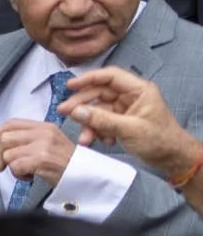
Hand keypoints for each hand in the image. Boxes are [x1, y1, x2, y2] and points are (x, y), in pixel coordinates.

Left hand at [0, 118, 74, 188]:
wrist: (85, 176)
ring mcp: (43, 145)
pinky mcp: (42, 159)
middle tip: (3, 167)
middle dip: (0, 155)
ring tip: (25, 171)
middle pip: (6, 139)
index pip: (12, 124)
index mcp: (44, 126)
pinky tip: (29, 177)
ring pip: (8, 154)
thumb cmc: (63, 163)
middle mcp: (44, 133)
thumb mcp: (47, 144)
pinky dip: (18, 175)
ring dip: (12, 167)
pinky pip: (15, 166)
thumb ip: (25, 140)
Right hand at [60, 66, 200, 178]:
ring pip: (98, 110)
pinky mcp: (120, 121)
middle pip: (99, 93)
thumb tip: (76, 111)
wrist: (171, 158)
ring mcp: (125, 109)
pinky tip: (100, 141)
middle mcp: (131, 96)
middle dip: (82, 105)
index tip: (70, 86)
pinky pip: (101, 121)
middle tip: (64, 113)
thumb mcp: (129, 129)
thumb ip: (101, 120)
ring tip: (85, 138)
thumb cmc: (160, 140)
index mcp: (139, 90)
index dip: (89, 79)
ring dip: (89, 124)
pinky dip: (97, 131)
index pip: (110, 77)